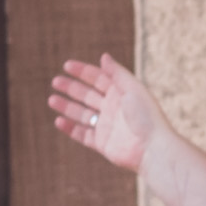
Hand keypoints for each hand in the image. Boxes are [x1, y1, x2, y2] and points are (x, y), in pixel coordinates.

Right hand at [49, 55, 166, 174]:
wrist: (153, 149)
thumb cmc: (147, 117)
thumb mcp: (133, 89)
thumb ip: (117, 73)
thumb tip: (104, 56)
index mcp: (121, 95)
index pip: (99, 79)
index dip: (84, 72)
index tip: (67, 66)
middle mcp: (113, 110)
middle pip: (88, 95)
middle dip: (72, 88)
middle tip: (56, 81)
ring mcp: (107, 127)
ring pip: (82, 114)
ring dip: (67, 106)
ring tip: (52, 99)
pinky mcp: (103, 144)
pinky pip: (83, 135)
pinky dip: (70, 128)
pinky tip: (58, 121)